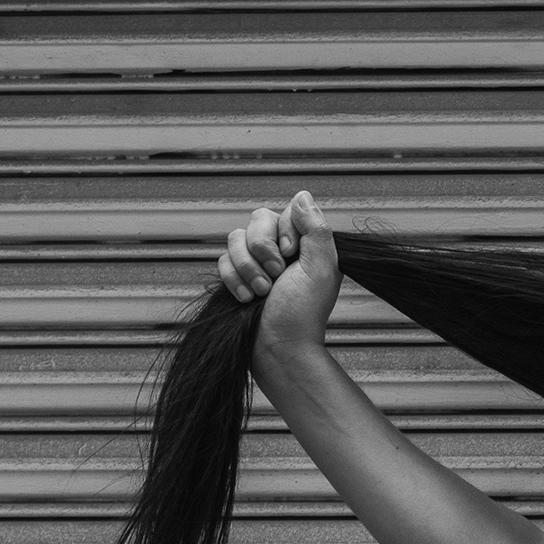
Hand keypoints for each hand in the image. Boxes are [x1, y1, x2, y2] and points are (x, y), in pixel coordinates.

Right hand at [216, 190, 340, 354]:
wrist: (277, 348)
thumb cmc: (302, 313)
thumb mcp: (321, 268)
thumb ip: (315, 229)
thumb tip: (302, 195)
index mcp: (306, 245)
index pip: (285, 212)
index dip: (284, 231)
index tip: (291, 255)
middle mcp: (281, 250)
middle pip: (257, 219)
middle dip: (262, 249)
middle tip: (276, 276)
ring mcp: (257, 263)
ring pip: (235, 238)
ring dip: (248, 267)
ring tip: (262, 292)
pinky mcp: (236, 277)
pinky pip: (222, 259)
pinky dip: (233, 279)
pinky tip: (246, 298)